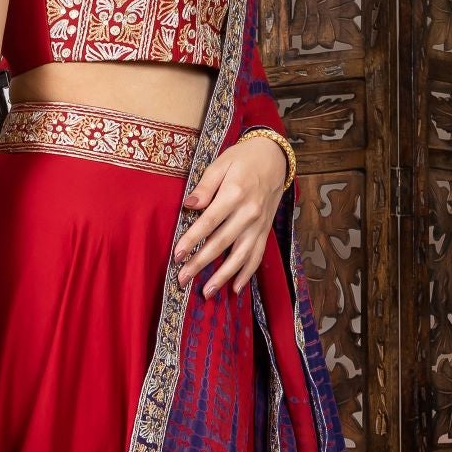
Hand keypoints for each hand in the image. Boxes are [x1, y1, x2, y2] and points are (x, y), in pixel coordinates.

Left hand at [173, 133, 287, 297]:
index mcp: (235, 194)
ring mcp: (259, 225)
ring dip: (223, 276)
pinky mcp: (265, 231)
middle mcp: (249, 213)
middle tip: (182, 279)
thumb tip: (189, 205)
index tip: (177, 256)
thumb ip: (205, 185)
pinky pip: (257, 256)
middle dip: (200, 263)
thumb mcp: (221, 164)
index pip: (209, 222)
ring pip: (240, 255)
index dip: (192, 240)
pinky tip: (235, 289)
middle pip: (221, 243)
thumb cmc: (242, 160)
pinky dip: (247, 274)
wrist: (275, 158)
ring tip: (207, 292)